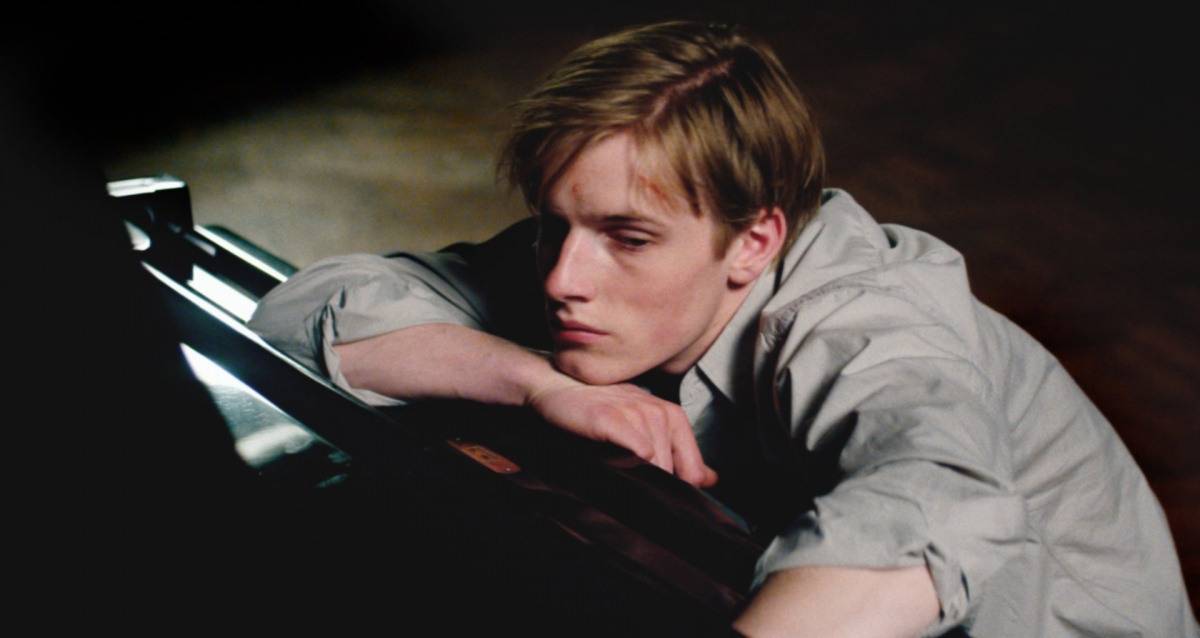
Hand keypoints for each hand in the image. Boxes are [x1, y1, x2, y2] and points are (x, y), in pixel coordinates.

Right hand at [526, 379, 717, 487]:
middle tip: (634, 495)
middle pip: (673, 474)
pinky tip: (612, 466)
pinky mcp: (614, 418)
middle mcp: (660, 412)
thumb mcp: (643, 428)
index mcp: (672, 416)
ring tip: (617, 476)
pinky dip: (628, 468)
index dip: (680, 493)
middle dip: (656, 491)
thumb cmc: (599, 412)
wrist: (558, 387)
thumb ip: (677, 454)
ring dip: (638, 481)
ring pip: (657, 467)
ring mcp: (637, 413)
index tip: (664, 505)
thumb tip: (710, 480)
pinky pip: (638, 454)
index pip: (693, 471)